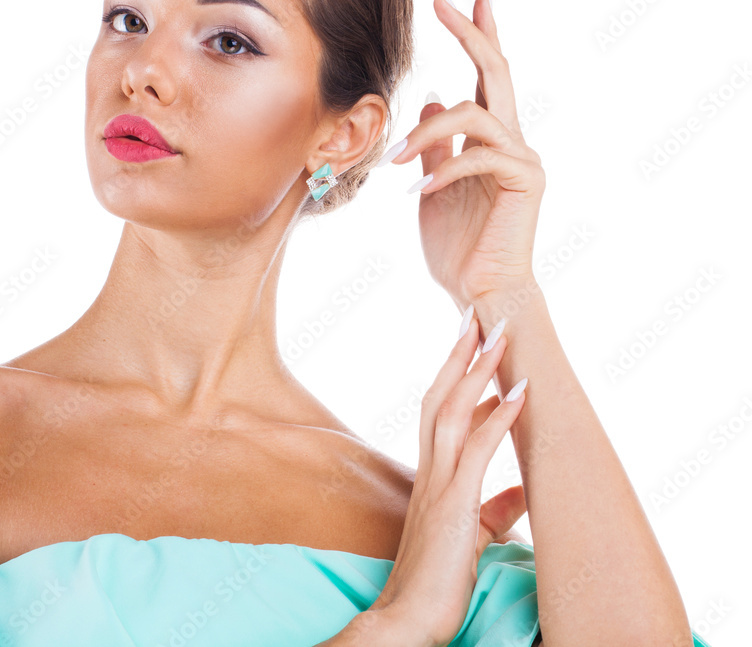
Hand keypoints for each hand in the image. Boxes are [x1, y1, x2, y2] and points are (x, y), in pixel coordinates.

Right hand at [366, 312, 528, 645]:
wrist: (407, 618)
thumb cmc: (435, 579)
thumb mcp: (471, 535)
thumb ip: (494, 507)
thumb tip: (522, 492)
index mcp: (432, 475)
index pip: (440, 411)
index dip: (455, 373)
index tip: (472, 341)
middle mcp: (431, 470)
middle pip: (439, 397)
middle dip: (460, 354)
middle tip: (478, 314)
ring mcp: (439, 485)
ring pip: (452, 412)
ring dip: (476, 370)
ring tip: (497, 333)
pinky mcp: (454, 507)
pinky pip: (476, 451)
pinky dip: (497, 417)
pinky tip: (518, 392)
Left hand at [386, 0, 544, 305]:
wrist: (478, 291)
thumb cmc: (457, 245)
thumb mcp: (433, 186)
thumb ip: (436, 146)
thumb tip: (432, 99)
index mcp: (490, 139)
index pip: (485, 77)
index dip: (475, 36)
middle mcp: (512, 141)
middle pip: (495, 72)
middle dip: (471, 33)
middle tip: (443, 0)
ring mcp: (523, 159)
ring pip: (476, 114)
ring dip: (429, 131)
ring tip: (397, 159)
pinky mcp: (526, 181)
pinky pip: (481, 155)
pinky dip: (444, 168)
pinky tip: (419, 188)